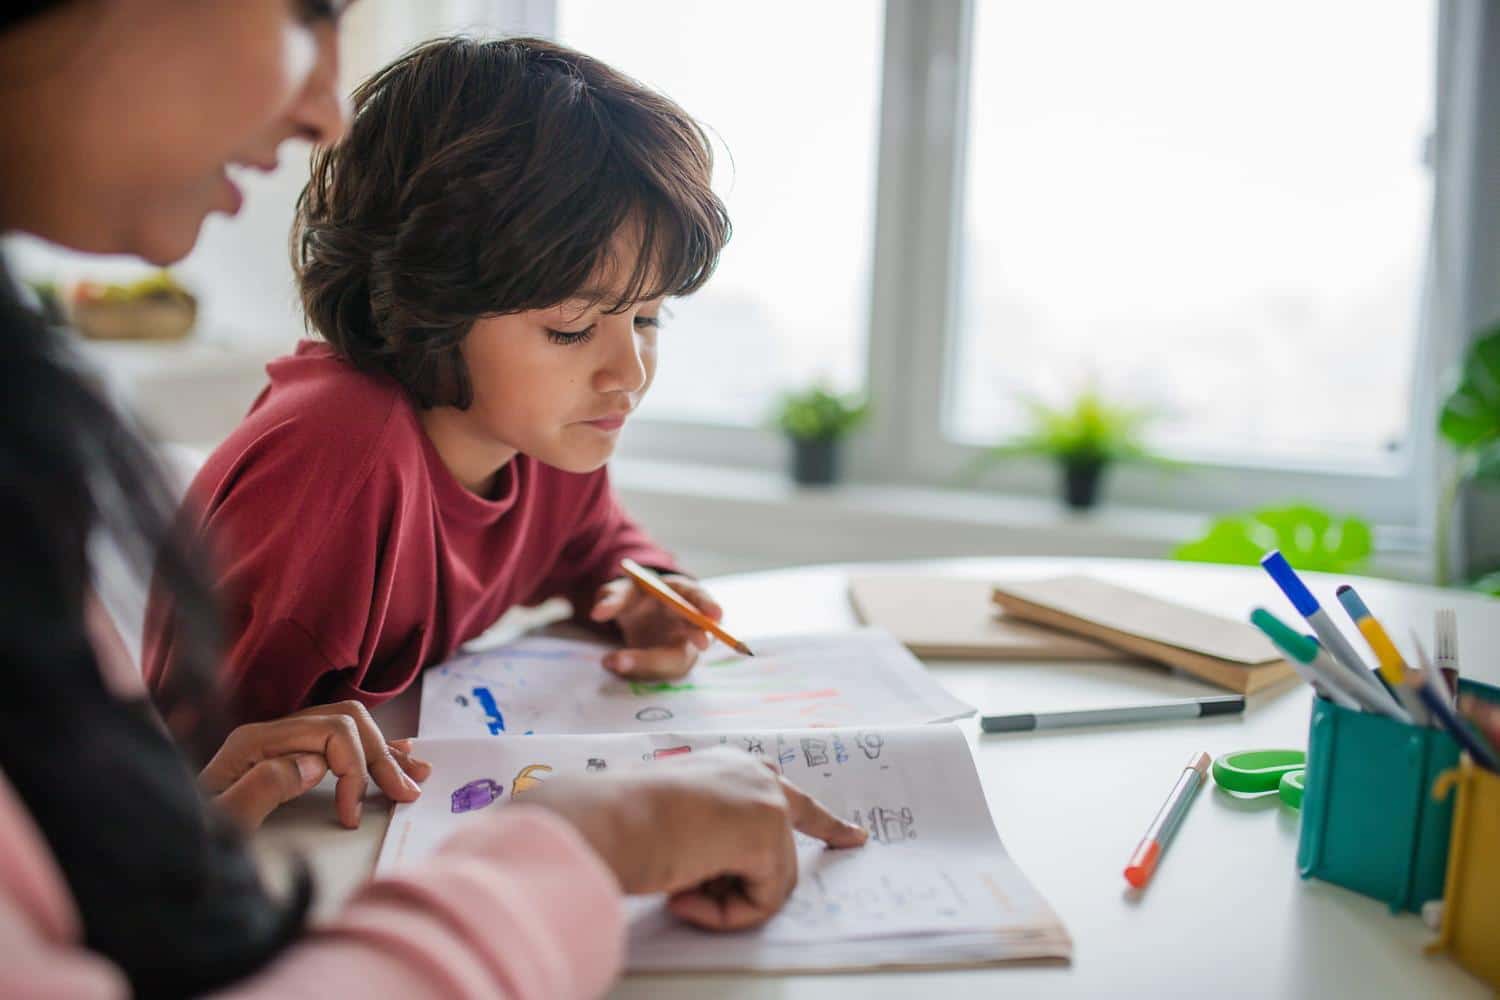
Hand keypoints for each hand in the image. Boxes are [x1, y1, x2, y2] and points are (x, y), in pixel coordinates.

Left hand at [199, 700, 431, 829]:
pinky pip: (333, 741)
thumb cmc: (181, 841)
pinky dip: (369, 748)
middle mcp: (267, 734)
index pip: (329, 732)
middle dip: (380, 756)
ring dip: (383, 750)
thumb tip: (315, 763)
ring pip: (345, 726)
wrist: (152, 852)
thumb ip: (263, 786)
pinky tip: (396, 754)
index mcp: (253, 741)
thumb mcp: (217, 822)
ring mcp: (274, 745)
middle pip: (344, 721)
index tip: (351, 816)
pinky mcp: (279, 761)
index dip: (353, 769)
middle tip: (404, 794)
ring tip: (414, 775)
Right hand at [529, 748, 866, 929]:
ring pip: (771, 881)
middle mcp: (753, 774)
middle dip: (806, 848)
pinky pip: (762, 900)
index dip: (822, 817)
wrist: (609, 818)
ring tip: (681, 889)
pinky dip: (726, 913)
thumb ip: (714, 835)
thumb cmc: (622, 822)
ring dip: (727, 901)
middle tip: (832, 847)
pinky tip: (686, 892)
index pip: (781, 789)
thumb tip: (732, 871)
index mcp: (727, 767)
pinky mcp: (768, 831)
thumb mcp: (676, 820)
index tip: (854, 833)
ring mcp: (766, 801)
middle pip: (796, 830)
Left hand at [589, 574, 722, 680]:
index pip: (700, 598)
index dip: (709, 606)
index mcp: (682, 593)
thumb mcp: (623, 590)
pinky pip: (657, 671)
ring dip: (647, 663)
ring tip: (611, 660)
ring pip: (674, 660)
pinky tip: (614, 663)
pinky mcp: (669, 664)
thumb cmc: (636, 596)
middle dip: (694, 640)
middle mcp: (688, 622)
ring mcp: (682, 646)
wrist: (636, 614)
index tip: (716, 616)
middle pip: (699, 634)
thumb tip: (597, 613)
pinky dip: (636, 669)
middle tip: (697, 645)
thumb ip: (613, 598)